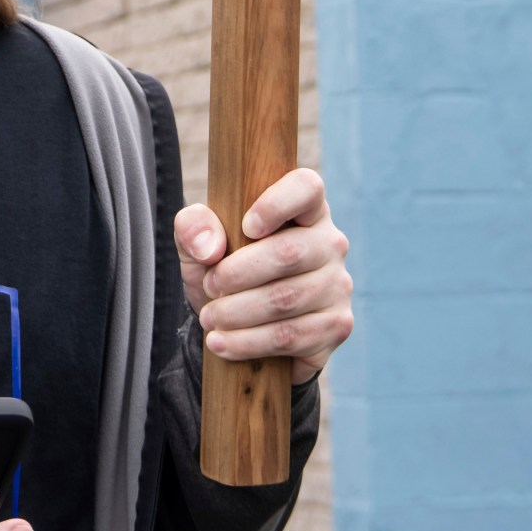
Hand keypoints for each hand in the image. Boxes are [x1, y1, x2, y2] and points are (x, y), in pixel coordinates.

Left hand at [175, 167, 352, 385]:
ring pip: (286, 299)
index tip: (245, 227)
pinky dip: (247, 343)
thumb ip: (193, 228)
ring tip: (209, 318)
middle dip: (237, 274)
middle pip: (288, 252)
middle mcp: (331, 242)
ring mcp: (338, 286)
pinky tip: (221, 343)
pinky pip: (291, 336)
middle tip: (209, 286)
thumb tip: (209, 247)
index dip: (276, 203)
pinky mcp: (337, 325)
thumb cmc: (227, 271)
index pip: (306, 187)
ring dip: (237, 312)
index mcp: (305, 209)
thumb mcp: (200, 246)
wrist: (245, 329)